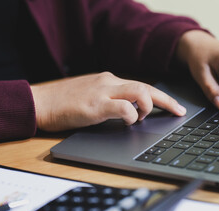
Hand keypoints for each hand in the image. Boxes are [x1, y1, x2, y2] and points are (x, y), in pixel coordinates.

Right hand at [31, 72, 185, 131]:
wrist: (40, 102)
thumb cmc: (64, 103)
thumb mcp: (92, 96)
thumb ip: (110, 101)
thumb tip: (129, 113)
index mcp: (109, 81)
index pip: (141, 85)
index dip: (160, 97)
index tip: (173, 106)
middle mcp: (109, 82)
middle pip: (146, 87)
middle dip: (166, 101)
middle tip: (179, 111)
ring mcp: (103, 91)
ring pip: (139, 92)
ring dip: (147, 106)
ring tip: (142, 118)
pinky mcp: (95, 104)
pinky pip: (123, 106)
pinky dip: (131, 115)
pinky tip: (128, 122)